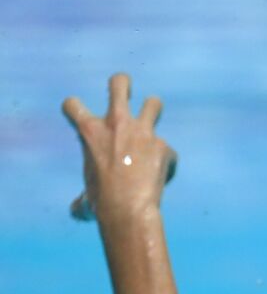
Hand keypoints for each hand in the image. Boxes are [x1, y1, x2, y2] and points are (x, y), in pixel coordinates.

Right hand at [62, 73, 177, 221]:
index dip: (74, 108)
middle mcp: (116, 123)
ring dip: (153, 111)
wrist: (129, 209)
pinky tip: (162, 178)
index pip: (72, 103)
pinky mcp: (164, 146)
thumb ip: (83, 197)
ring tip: (150, 132)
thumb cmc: (103, 203)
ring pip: (154, 103)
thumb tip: (77, 211)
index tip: (80, 117)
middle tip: (125, 92)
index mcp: (89, 130)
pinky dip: (166, 162)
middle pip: (119, 82)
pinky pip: (168, 151)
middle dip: (122, 83)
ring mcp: (142, 132)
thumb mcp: (87, 193)